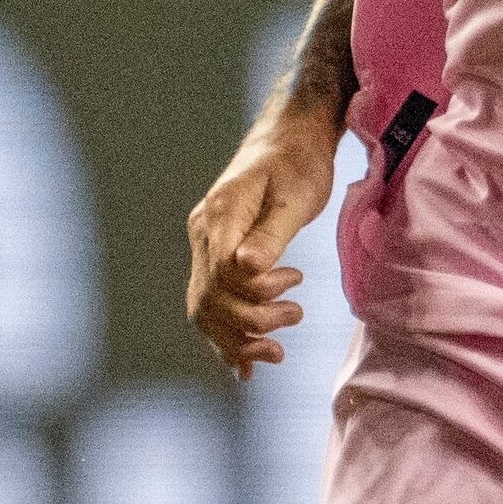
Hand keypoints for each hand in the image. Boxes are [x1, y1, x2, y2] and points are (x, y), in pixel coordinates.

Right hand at [186, 99, 341, 375]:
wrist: (290, 138)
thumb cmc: (299, 162)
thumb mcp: (296, 195)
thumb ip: (271, 234)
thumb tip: (248, 270)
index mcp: (220, 215)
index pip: (223, 275)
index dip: (256, 294)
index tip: (295, 282)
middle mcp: (203, 232)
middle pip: (208, 299)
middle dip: (250, 323)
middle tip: (295, 315)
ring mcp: (205, 245)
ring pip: (204, 309)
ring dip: (238, 337)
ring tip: (276, 349)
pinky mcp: (216, 254)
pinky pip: (211, 303)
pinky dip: (226, 336)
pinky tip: (244, 365)